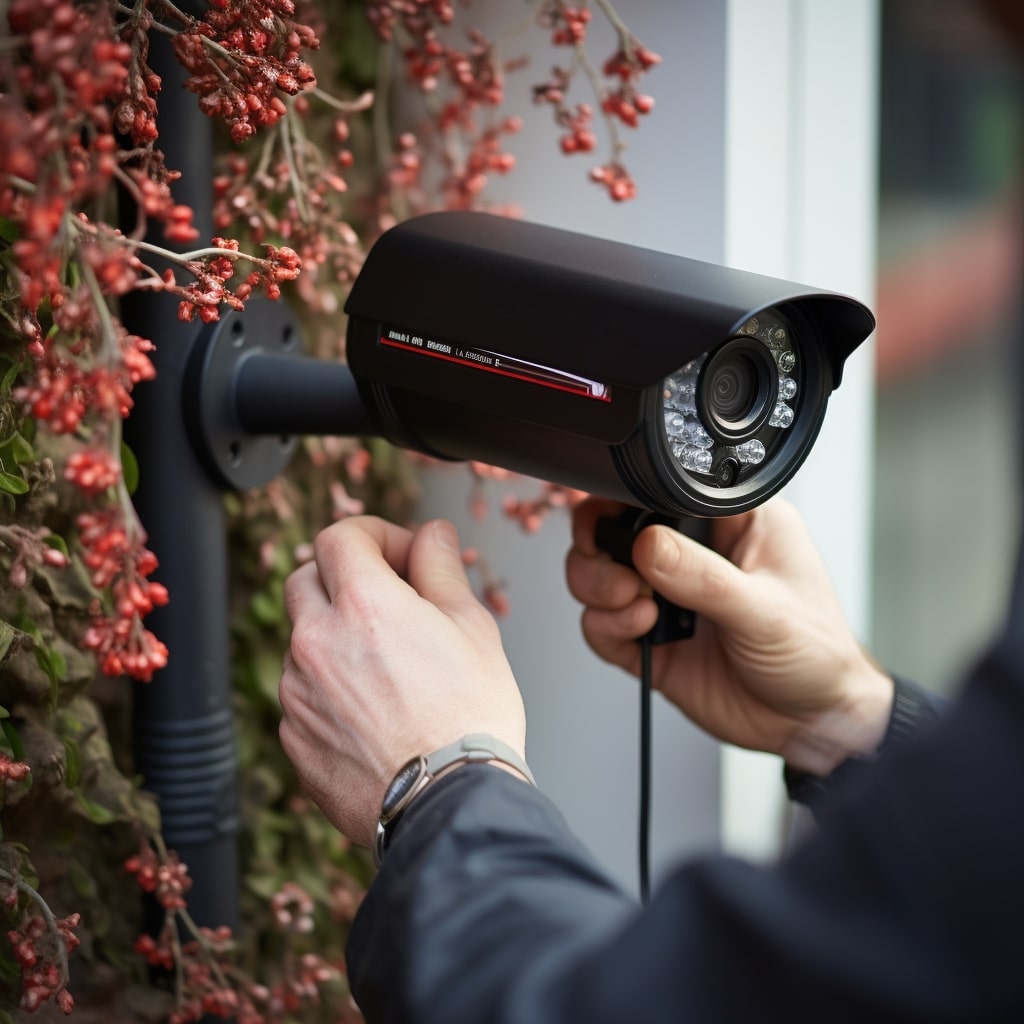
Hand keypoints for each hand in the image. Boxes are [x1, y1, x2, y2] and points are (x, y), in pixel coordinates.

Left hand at [279, 516, 525, 846]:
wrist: (450, 804)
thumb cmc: (471, 716)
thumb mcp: (471, 625)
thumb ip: (441, 568)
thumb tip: (431, 534)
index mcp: (363, 604)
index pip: (340, 536)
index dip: (374, 534)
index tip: (400, 555)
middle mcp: (316, 642)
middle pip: (306, 578)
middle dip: (343, 577)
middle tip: (388, 599)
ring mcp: (297, 693)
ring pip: (302, 639)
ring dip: (336, 635)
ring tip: (390, 667)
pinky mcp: (294, 737)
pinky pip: (302, 693)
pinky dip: (330, 687)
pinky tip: (376, 710)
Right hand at [565, 497, 892, 773]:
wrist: (811, 725)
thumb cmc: (817, 655)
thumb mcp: (765, 610)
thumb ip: (703, 577)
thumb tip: (648, 544)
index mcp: (731, 523)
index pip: (664, 489)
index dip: (627, 497)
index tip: (615, 519)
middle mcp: (694, 554)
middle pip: (616, 527)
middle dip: (600, 545)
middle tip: (618, 569)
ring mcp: (668, 596)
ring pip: (599, 572)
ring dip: (598, 584)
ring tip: (630, 600)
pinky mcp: (650, 639)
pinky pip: (602, 624)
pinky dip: (604, 625)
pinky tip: (637, 629)